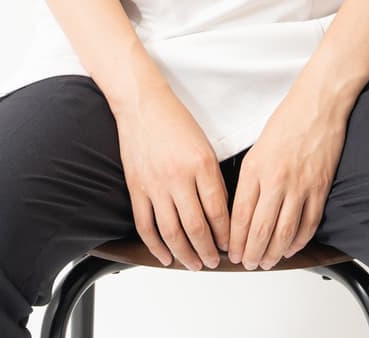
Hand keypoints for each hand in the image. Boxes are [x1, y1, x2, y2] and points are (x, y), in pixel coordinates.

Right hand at [114, 83, 230, 270]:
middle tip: (214, 261)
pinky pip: (146, 225)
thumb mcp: (205, 145)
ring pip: (171, 232)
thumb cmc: (175, 121)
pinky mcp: (137, 188)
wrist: (142, 105)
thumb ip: (212, 178)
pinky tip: (165, 256)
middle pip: (196, 226)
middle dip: (208, 250)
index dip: (226, 234)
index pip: (218, 210)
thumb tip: (220, 212)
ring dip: (185, 254)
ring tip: (194, 264)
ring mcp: (156, 184)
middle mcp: (179, 176)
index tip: (231, 245)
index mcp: (202, 164)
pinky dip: (156, 246)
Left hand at [227, 87, 346, 269]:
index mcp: (255, 168)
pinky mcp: (320, 188)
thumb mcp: (257, 147)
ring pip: (284, 234)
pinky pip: (308, 225)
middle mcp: (276, 180)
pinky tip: (290, 247)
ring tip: (266, 261)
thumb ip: (250, 178)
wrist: (318, 105)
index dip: (234, 240)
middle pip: (260, 230)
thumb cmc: (287, 120)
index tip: (232, 251)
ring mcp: (300, 186)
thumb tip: (243, 210)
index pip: (239, 216)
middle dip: (250, 253)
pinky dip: (298, 242)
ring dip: (273, 253)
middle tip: (247, 262)